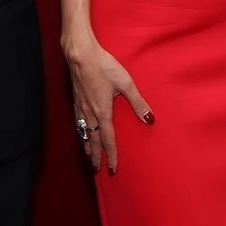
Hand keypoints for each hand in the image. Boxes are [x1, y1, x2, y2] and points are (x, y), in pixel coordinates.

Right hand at [65, 32, 152, 173]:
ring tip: (88, 156)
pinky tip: (82, 131)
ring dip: (87, 146)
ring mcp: (81, 107)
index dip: (111, 156)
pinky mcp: (76, 99)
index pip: (108, 140)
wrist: (80, 55)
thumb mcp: (125, 83)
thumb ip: (137, 102)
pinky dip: (81, 133)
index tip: (113, 170)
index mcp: (103, 112)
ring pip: (84, 133)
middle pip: (93, 141)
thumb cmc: (103, 66)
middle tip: (97, 170)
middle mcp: (90, 114)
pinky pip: (78, 123)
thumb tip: (149, 119)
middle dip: (95, 157)